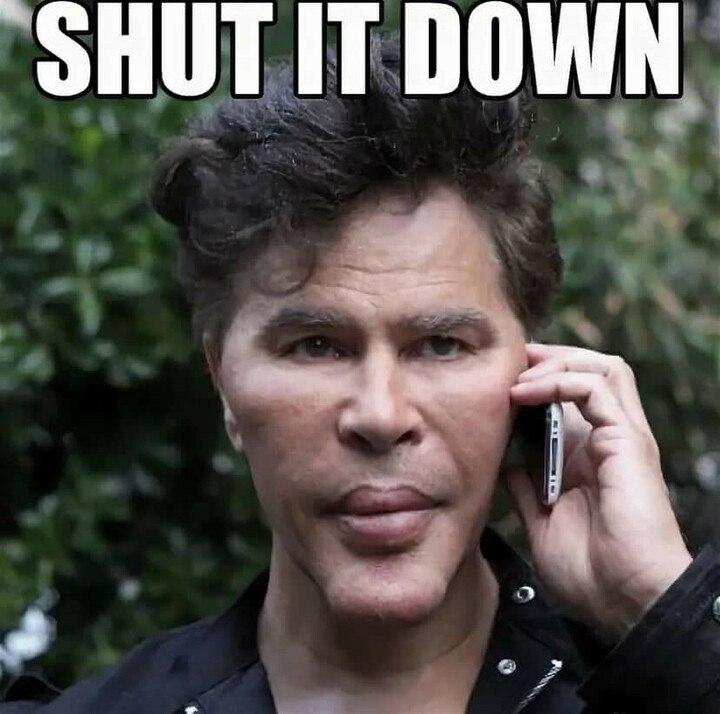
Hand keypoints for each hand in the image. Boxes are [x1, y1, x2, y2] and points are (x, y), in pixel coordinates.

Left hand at [505, 343, 691, 643]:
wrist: (625, 603)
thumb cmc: (591, 573)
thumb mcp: (540, 521)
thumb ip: (525, 488)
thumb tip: (504, 464)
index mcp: (589, 456)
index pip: (572, 393)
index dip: (538, 378)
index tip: (498, 379)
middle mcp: (608, 440)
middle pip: (590, 369)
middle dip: (548, 358)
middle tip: (508, 363)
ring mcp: (621, 437)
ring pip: (601, 367)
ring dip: (554, 363)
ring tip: (516, 377)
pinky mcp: (627, 441)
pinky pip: (597, 388)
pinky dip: (559, 380)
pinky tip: (526, 393)